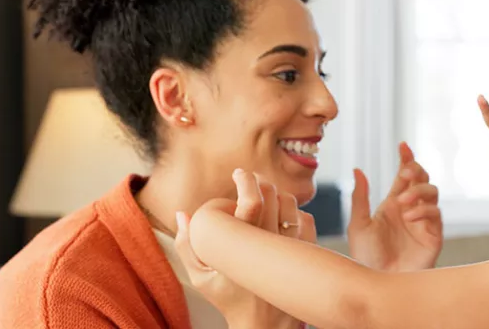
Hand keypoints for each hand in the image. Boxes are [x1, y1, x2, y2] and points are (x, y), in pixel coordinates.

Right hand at [174, 169, 312, 328]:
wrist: (263, 323)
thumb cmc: (228, 299)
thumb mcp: (200, 277)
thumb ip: (186, 244)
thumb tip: (183, 212)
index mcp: (242, 246)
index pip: (251, 199)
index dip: (246, 179)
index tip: (239, 173)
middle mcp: (270, 243)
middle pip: (272, 194)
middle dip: (260, 181)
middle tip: (249, 180)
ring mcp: (291, 247)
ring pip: (290, 203)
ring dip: (277, 194)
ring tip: (265, 196)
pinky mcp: (305, 253)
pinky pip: (305, 219)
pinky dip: (294, 213)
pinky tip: (281, 217)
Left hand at [347, 142, 442, 270]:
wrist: (379, 283)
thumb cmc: (366, 258)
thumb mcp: (358, 225)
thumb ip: (360, 197)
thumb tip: (357, 169)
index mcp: (393, 204)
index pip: (404, 176)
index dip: (406, 159)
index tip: (402, 145)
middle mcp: (410, 209)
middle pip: (422, 178)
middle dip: (415, 170)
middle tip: (403, 173)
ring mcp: (423, 222)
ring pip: (432, 192)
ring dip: (418, 191)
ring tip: (402, 202)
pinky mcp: (433, 236)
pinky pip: (435, 214)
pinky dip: (424, 210)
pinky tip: (410, 217)